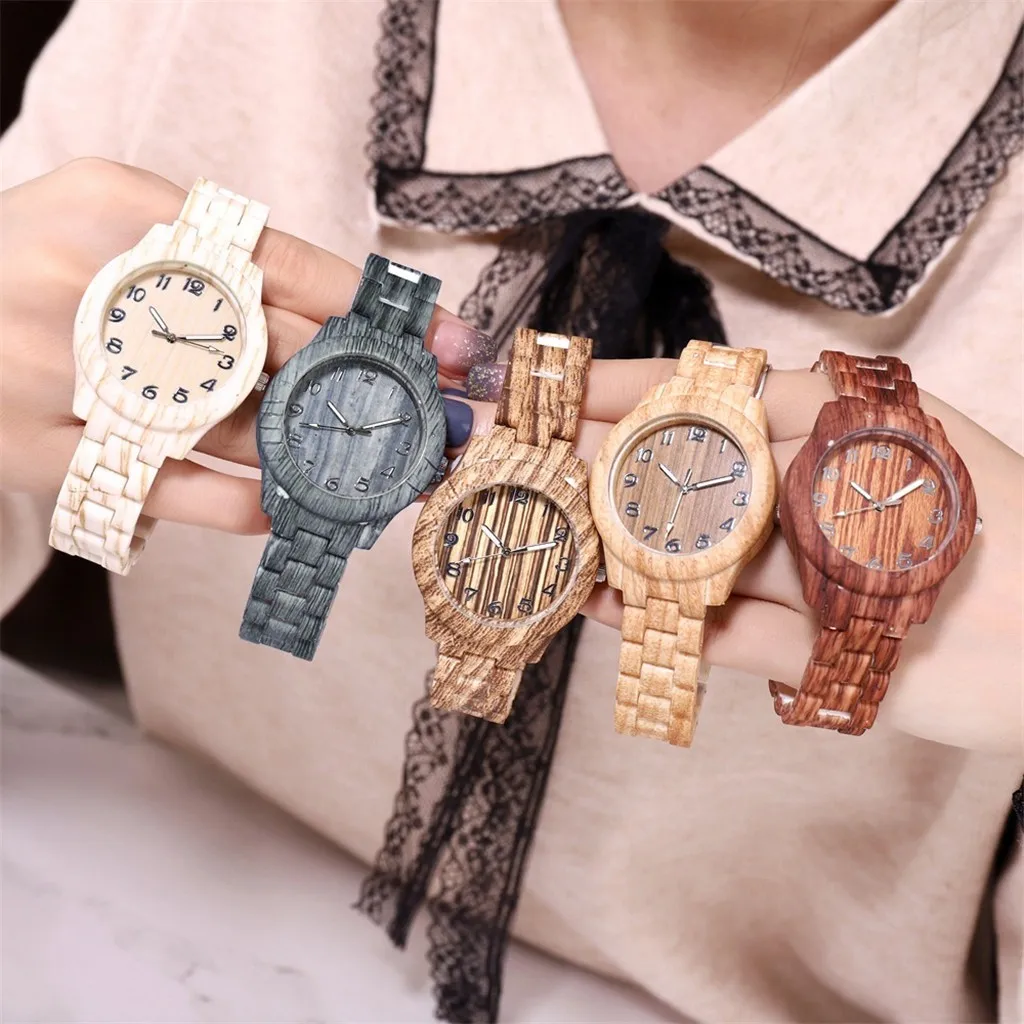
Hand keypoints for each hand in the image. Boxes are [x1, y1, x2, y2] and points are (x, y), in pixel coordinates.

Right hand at [1, 158, 492, 534]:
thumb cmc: (36, 263)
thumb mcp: (115, 223)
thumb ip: (217, 260)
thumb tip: (348, 323)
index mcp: (120, 209)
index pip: (286, 264)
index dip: (382, 312)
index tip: (457, 345)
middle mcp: (94, 287)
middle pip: (277, 346)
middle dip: (377, 386)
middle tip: (450, 419)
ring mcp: (64, 375)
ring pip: (235, 425)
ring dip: (328, 454)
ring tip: (394, 471)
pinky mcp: (37, 450)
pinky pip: (166, 488)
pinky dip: (240, 502)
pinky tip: (290, 506)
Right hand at [457, 357, 1021, 752]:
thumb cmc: (977, 506)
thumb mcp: (875, 424)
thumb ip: (776, 407)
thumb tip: (673, 397)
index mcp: (808, 442)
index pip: (695, 409)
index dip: (619, 397)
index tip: (549, 389)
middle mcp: (788, 508)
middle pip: (673, 487)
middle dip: (592, 473)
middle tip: (516, 463)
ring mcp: (788, 582)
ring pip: (678, 564)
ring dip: (607, 551)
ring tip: (534, 532)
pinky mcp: (798, 653)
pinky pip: (707, 637)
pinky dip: (649, 625)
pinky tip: (594, 602)